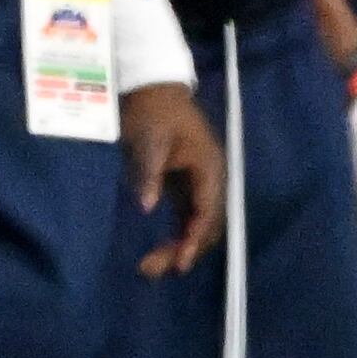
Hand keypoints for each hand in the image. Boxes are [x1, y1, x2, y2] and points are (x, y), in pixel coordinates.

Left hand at [121, 82, 225, 275]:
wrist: (153, 88)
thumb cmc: (153, 110)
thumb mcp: (149, 138)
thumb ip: (150, 172)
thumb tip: (146, 206)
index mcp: (209, 167)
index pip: (207, 212)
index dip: (194, 239)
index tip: (179, 262)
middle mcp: (210, 181)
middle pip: (205, 226)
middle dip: (183, 250)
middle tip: (150, 269)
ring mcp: (199, 185)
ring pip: (196, 226)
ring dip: (178, 248)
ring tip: (150, 268)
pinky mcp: (185, 187)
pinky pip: (186, 219)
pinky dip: (175, 237)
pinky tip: (159, 252)